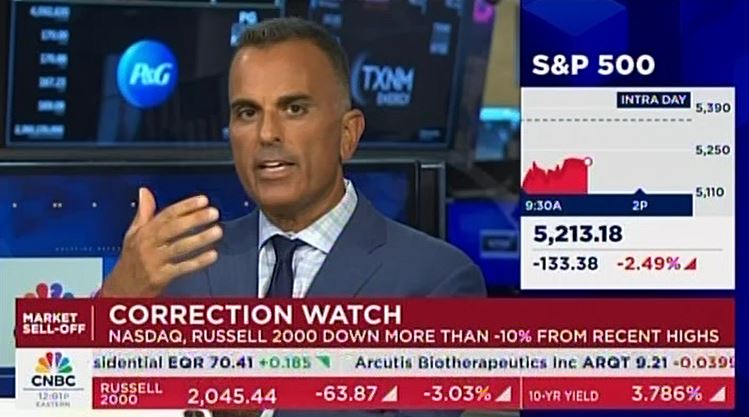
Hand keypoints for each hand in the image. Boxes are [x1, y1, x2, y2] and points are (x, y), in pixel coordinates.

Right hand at [101, 187, 221, 296]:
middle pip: (173, 229)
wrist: (120, 289)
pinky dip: (198, 262)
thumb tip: (145, 191)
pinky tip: (212, 255)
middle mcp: (148, 245)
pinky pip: (182, 268)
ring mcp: (154, 261)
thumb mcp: (133, 234)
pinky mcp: (160, 277)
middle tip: (213, 213)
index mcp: (144, 232)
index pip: (166, 215)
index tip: (203, 200)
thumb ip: (143, 213)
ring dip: (199, 239)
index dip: (185, 206)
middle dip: (194, 219)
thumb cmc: (131, 260)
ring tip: (217, 231)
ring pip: (179, 248)